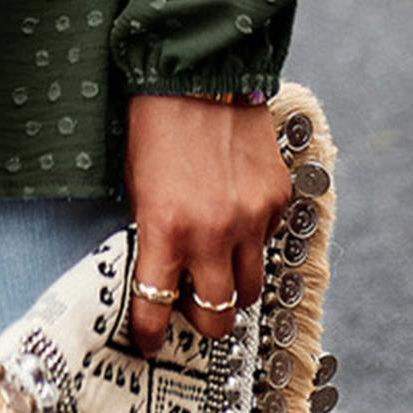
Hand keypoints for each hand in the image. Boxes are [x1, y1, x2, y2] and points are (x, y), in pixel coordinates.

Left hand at [121, 93, 291, 357]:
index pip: (156, 307)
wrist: (199, 72)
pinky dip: (251, 237)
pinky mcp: (276, 198)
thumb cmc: (155, 124)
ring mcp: (250, 218)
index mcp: (165, 228)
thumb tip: (159, 272)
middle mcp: (212, 232)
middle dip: (202, 319)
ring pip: (249, 288)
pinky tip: (234, 211)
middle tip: (190, 303)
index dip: (150, 333)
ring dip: (231, 284)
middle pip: (217, 317)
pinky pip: (267, 240)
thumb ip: (152, 232)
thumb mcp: (137, 184)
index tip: (148, 340)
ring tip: (216, 263)